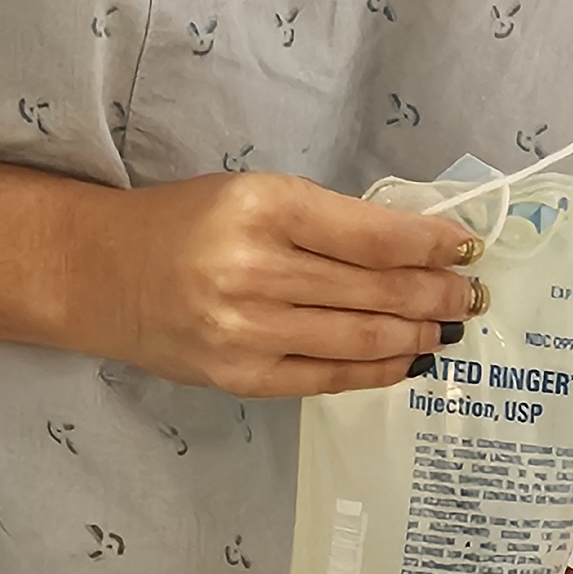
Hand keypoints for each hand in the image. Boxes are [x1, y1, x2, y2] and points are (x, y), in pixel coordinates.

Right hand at [65, 173, 480, 395]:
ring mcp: (248, 331)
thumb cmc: (189, 222)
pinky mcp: (241, 377)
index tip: (467, 247)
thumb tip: (420, 246)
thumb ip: (331, 221)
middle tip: (470, 294)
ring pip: (362, 339)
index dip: (433, 246)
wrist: (102, 274)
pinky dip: (379, 371)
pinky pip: (329, 378)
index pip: (375, 236)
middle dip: (437, 294)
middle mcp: (257, 270)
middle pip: (377, 291)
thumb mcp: (256, 194)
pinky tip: (408, 358)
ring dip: (418, 334)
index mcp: (265, 207)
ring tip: (448, 325)